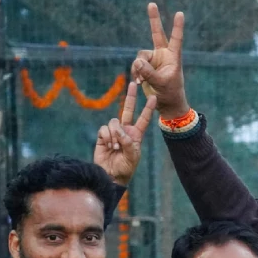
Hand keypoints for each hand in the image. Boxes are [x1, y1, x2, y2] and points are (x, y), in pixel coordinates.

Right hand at [95, 69, 155, 186]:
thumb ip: (127, 141)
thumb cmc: (125, 167)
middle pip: (127, 110)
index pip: (144, 119)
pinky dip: (106, 137)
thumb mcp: (132, 155)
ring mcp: (113, 132)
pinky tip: (108, 146)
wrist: (111, 174)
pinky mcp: (102, 135)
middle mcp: (125, 130)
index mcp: (136, 135)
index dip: (148, 108)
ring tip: (115, 147)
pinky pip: (104, 128)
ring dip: (114, 134)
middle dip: (130, 97)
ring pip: (113, 122)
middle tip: (133, 83)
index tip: (154, 97)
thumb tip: (118, 128)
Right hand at [133, 3, 188, 119]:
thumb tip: (138, 62)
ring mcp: (153, 59)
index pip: (176, 39)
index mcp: (173, 57)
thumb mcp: (161, 84)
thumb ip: (149, 73)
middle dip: (153, 19)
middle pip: (157, 34)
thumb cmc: (170, 94)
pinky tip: (139, 82)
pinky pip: (136, 65)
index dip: (177, 27)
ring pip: (140, 56)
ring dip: (138, 68)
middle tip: (152, 3)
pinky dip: (136, 73)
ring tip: (141, 80)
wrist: (166, 104)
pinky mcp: (145, 66)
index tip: (180, 13)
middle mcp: (163, 55)